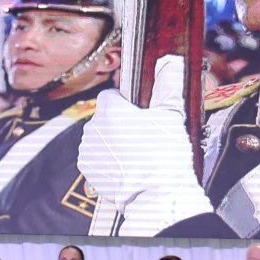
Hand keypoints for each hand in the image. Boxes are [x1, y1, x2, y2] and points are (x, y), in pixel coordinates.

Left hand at [77, 56, 211, 234]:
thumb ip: (169, 85)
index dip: (128, 102)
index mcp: (110, 110)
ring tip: (138, 153)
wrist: (156, 197)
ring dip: (114, 141)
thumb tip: (170, 61)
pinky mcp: (88, 169)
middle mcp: (93, 128)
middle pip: (106, 117)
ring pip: (101, 137)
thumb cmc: (164, 157)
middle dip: (121, 123)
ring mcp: (88, 150)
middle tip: (145, 135)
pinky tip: (128, 166)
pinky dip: (109, 159)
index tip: (142, 113)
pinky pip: (97, 157)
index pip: (112, 94)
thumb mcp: (171, 116)